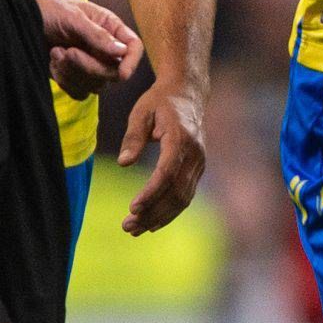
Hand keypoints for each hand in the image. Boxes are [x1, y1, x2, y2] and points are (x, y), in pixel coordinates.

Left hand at [39, 0, 142, 96]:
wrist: (25, 20)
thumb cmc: (52, 11)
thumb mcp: (73, 17)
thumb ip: (97, 35)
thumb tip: (122, 51)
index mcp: (111, 29)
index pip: (134, 48)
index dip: (132, 62)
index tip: (122, 73)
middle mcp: (105, 50)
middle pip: (114, 72)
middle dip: (89, 66)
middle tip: (67, 51)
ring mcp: (91, 66)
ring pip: (96, 85)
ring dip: (72, 72)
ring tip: (56, 52)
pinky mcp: (76, 78)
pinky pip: (79, 92)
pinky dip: (64, 80)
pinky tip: (54, 62)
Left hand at [118, 82, 207, 234]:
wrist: (188, 93)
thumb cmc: (159, 101)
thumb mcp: (141, 112)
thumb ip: (133, 137)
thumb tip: (123, 163)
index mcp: (181, 138)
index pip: (167, 172)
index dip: (151, 193)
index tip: (133, 208)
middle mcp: (195, 154)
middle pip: (176, 192)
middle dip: (152, 212)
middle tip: (127, 227)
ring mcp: (199, 163)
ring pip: (183, 198)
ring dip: (159, 217)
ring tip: (134, 230)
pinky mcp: (197, 169)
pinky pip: (185, 195)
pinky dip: (169, 211)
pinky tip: (152, 223)